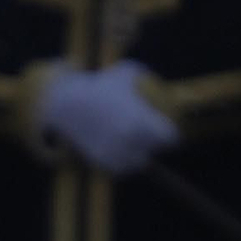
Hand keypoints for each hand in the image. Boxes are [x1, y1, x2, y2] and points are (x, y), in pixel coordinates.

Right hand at [36, 61, 179, 175]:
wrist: (69, 104)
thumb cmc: (101, 84)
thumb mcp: (127, 72)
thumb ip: (147, 76)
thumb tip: (163, 82)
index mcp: (140, 122)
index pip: (170, 138)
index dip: (171, 134)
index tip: (169, 130)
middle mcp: (130, 142)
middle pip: (155, 151)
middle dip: (155, 145)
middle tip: (154, 137)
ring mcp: (116, 155)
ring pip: (139, 163)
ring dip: (140, 155)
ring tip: (137, 143)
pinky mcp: (103, 164)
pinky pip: (121, 168)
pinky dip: (123, 160)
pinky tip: (121, 147)